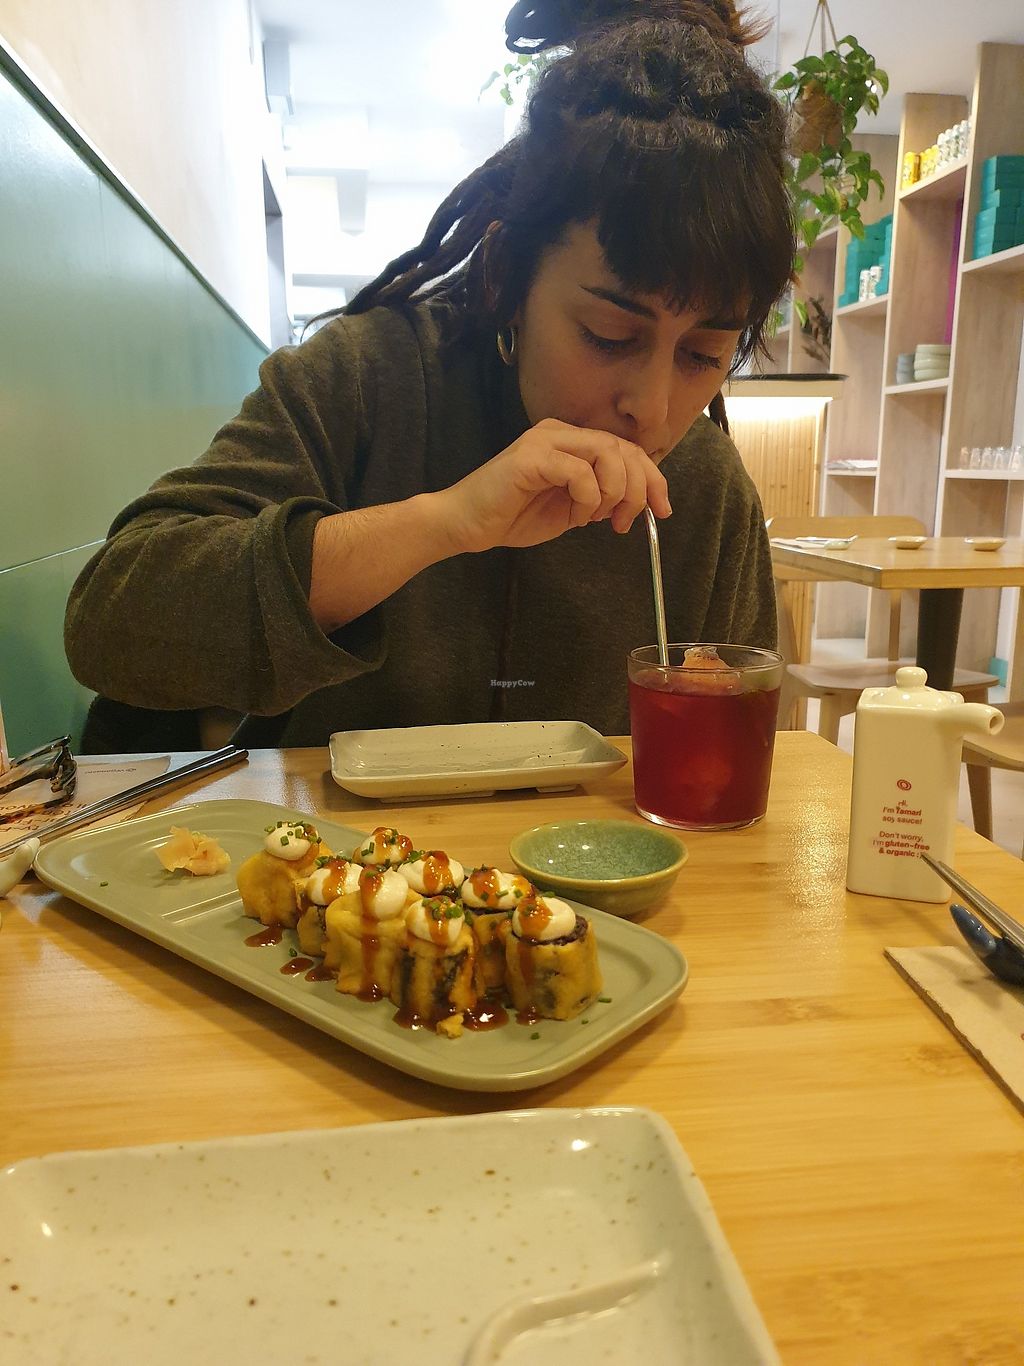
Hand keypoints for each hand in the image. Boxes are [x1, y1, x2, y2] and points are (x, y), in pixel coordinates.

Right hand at [439, 418, 672, 554]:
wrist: (466, 523)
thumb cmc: (512, 516)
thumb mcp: (571, 508)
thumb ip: (600, 497)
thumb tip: (637, 501)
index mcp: (571, 441)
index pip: (626, 448)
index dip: (652, 478)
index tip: (662, 510)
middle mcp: (560, 432)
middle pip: (623, 448)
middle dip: (639, 488)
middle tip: (626, 521)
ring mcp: (545, 441)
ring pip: (607, 454)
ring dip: (614, 492)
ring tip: (599, 518)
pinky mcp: (531, 457)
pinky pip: (579, 472)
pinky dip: (589, 498)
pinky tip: (577, 516)